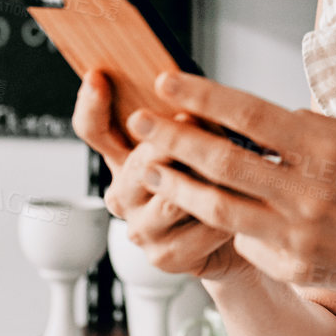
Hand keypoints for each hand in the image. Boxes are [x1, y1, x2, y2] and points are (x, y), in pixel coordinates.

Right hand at [70, 70, 247, 280]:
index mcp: (123, 160)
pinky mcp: (165, 257)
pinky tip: (244, 205)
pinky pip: (201, 228)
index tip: (98, 77)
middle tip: (199, 121)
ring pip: (171, 198)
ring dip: (208, 180)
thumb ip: (184, 117)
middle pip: (139, 162)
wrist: (235, 236)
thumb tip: (191, 93)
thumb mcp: (197, 139)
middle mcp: (124, 195)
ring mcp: (141, 229)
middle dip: (173, 141)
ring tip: (237, 165)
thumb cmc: (214, 178)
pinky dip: (228, 214)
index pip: (93, 129)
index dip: (91, 104)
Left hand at [124, 71, 335, 295]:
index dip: (202, 96)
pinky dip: (223, 223)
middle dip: (173, 139)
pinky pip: (244, 240)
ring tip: (154, 168)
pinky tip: (207, 209)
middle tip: (142, 124)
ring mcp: (298, 234)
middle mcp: (307, 191)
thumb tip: (259, 116)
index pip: (248, 114)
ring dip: (179, 185)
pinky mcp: (293, 265)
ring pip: (219, 208)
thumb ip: (306, 125)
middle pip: (222, 161)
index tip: (168, 82)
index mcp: (323, 148)